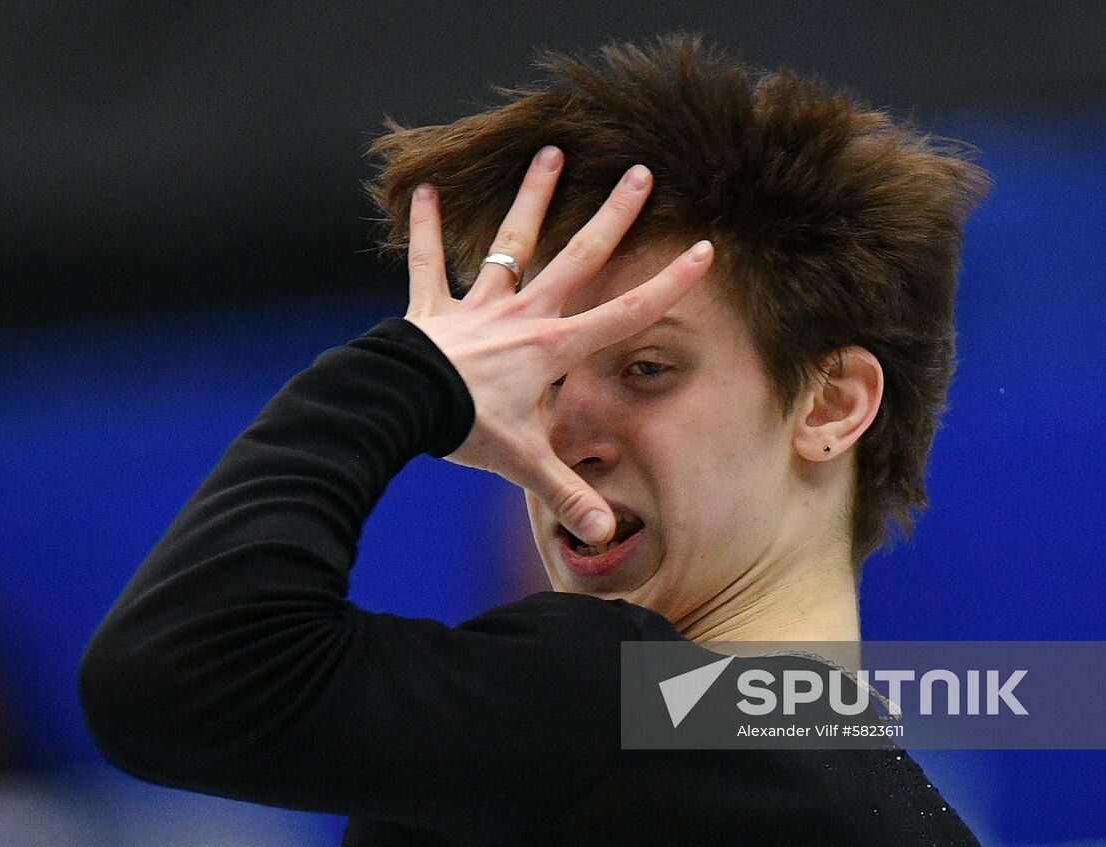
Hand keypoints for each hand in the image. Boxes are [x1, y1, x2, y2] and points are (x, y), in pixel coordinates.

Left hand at [403, 146, 713, 545]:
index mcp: (552, 348)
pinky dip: (423, 229)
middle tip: (641, 172)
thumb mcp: (524, 463)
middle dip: (614, 215)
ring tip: (551, 151)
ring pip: (510, 241)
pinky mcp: (432, 308)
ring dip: (532, 197)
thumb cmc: (466, 430)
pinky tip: (419, 188)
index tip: (704, 249)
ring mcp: (477, 306)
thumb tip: (607, 538)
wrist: (400, 407)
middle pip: (578, 256)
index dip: (669, 283)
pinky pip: (427, 262)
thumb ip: (568, 496)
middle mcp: (522, 315)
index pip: (625, 312)